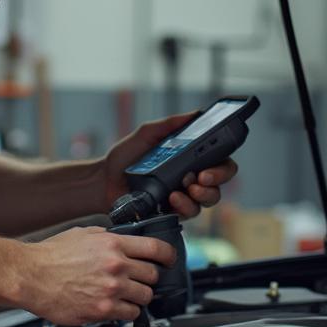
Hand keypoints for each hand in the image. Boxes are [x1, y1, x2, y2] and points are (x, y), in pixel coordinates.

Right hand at [17, 226, 175, 324]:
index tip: (169, 260)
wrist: (30, 275)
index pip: (157, 248)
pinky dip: (127, 312)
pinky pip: (130, 314)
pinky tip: (116, 307)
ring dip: (139, 297)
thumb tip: (124, 241)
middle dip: (148, 278)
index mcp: (114, 244)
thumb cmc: (52, 255)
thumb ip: (109, 237)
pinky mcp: (102, 310)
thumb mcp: (84, 233)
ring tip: (126, 295)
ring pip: (145, 297)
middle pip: (153, 275)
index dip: (169, 255)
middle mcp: (116, 265)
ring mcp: (111, 289)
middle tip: (139, 280)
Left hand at [102, 112, 238, 219]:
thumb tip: (196, 113)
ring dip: (202, 194)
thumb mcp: (147, 133)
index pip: (220, 161)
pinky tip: (172, 199)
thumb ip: (170, 124)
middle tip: (200, 177)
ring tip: (186, 187)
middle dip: (216, 180)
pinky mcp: (172, 212)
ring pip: (209, 200)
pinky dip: (184, 206)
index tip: (210, 164)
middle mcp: (192, 177)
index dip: (223, 165)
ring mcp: (183, 196)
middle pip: (219, 183)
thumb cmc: (126, 155)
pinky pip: (189, 213)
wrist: (104, 179)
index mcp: (191, 157)